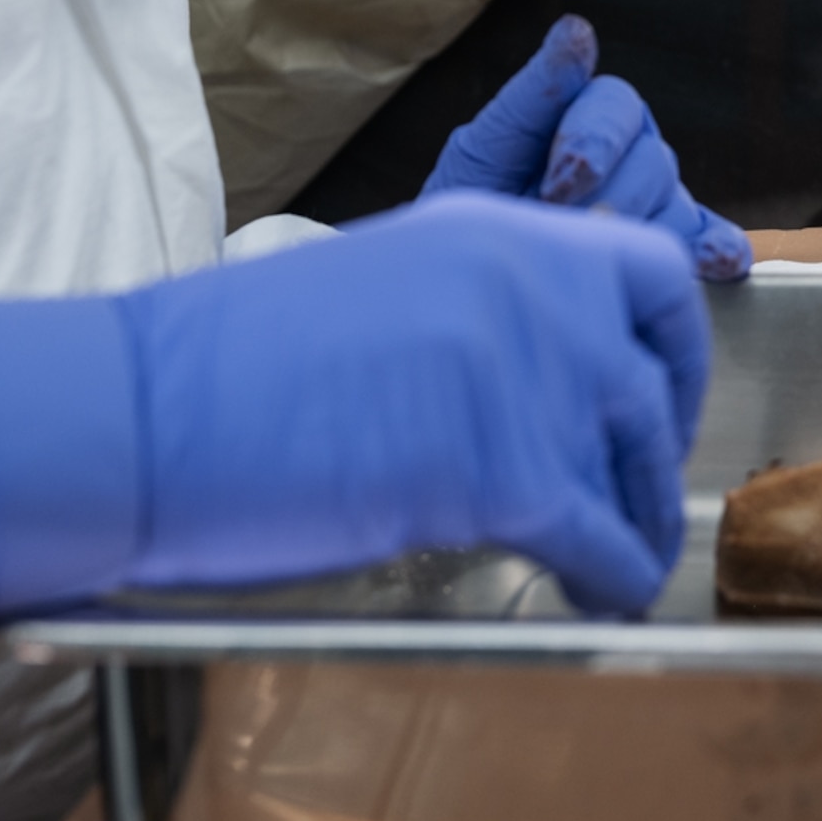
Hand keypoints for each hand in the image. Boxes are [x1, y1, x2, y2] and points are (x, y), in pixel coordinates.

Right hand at [0, 192, 710, 626]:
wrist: (147, 408)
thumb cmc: (233, 364)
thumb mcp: (384, 286)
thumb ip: (476, 310)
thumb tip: (541, 377)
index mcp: (494, 229)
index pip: (649, 269)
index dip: (674, 345)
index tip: (658, 398)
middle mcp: (526, 282)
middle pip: (653, 371)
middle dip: (659, 443)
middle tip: (639, 486)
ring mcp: (519, 368)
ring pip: (633, 457)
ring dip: (637, 515)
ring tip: (618, 551)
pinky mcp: (497, 465)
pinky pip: (598, 533)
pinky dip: (613, 572)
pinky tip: (595, 591)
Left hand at [425, 16, 751, 281]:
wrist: (473, 283)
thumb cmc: (473, 208)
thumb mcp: (485, 147)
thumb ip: (535, 92)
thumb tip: (577, 28)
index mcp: (594, 114)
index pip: (617, 104)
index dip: (593, 142)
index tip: (557, 185)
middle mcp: (635, 153)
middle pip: (654, 161)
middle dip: (611, 201)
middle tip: (569, 234)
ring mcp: (660, 203)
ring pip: (678, 208)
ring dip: (643, 239)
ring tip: (603, 269)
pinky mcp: (674, 253)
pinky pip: (710, 242)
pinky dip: (718, 250)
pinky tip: (713, 264)